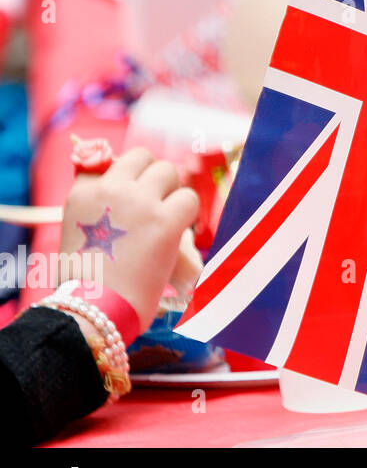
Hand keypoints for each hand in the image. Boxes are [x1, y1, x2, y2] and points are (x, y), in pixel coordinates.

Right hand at [58, 148, 200, 331]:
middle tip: (156, 205)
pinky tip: (179, 233)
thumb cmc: (82, 282)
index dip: (125, 177)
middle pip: (143, 157)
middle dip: (153, 177)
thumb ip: (96, 209)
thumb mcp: (75, 234)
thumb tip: (125, 200)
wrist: (92, 310)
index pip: (108, 160)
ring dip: (173, 192)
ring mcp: (139, 201)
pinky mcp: (165, 220)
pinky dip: (189, 213)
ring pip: (169, 171)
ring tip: (168, 219)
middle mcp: (110, 188)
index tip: (129, 196)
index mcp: (82, 192)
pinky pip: (189, 198)